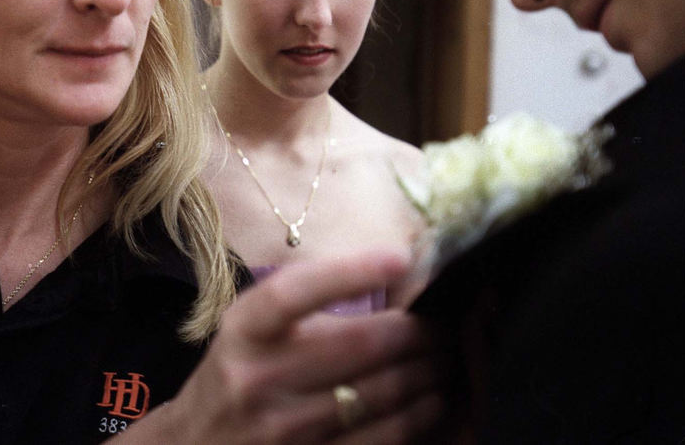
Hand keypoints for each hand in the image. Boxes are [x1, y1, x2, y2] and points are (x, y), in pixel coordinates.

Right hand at [120, 252, 450, 443]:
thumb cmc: (237, 375)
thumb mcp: (250, 330)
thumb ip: (304, 305)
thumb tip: (391, 275)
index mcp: (243, 332)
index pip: (294, 293)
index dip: (350, 272)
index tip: (400, 257)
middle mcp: (259, 379)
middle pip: (360, 345)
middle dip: (418, 332)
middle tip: (443, 324)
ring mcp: (285, 430)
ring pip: (383, 396)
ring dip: (430, 375)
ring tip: (446, 361)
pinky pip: (385, 440)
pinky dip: (421, 418)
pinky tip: (434, 403)